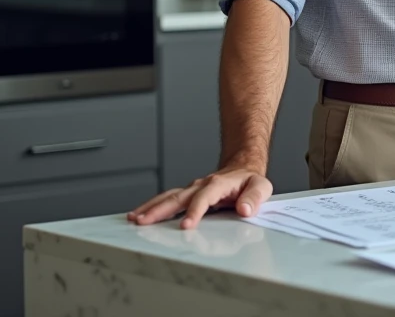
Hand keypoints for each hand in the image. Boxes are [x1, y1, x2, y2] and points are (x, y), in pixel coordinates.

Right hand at [127, 160, 271, 228]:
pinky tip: (139, 215)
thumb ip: (254, 198)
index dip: (195, 211)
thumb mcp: (261, 187)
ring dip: (150, 208)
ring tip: (134, 219)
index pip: (204, 197)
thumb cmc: (250, 181)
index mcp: (219, 184)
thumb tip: (245, 210)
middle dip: (159, 210)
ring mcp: (192, 189)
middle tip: (143, 222)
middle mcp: (201, 185)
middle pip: (177, 197)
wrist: (243, 168)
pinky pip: (167, 200)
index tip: (186, 226)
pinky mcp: (187, 195)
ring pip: (168, 197)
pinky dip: (152, 206)